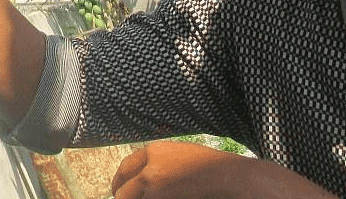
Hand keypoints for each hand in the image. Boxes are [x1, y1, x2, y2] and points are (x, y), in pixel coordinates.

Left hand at [111, 141, 338, 198]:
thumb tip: (139, 181)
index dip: (119, 181)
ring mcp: (154, 184)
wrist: (228, 176)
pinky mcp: (161, 197)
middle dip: (122, 196)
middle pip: (122, 189)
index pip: (124, 167)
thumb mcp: (180, 156)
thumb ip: (158, 164)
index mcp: (153, 151)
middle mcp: (149, 166)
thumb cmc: (209, 168)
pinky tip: (164, 198)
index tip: (117, 189)